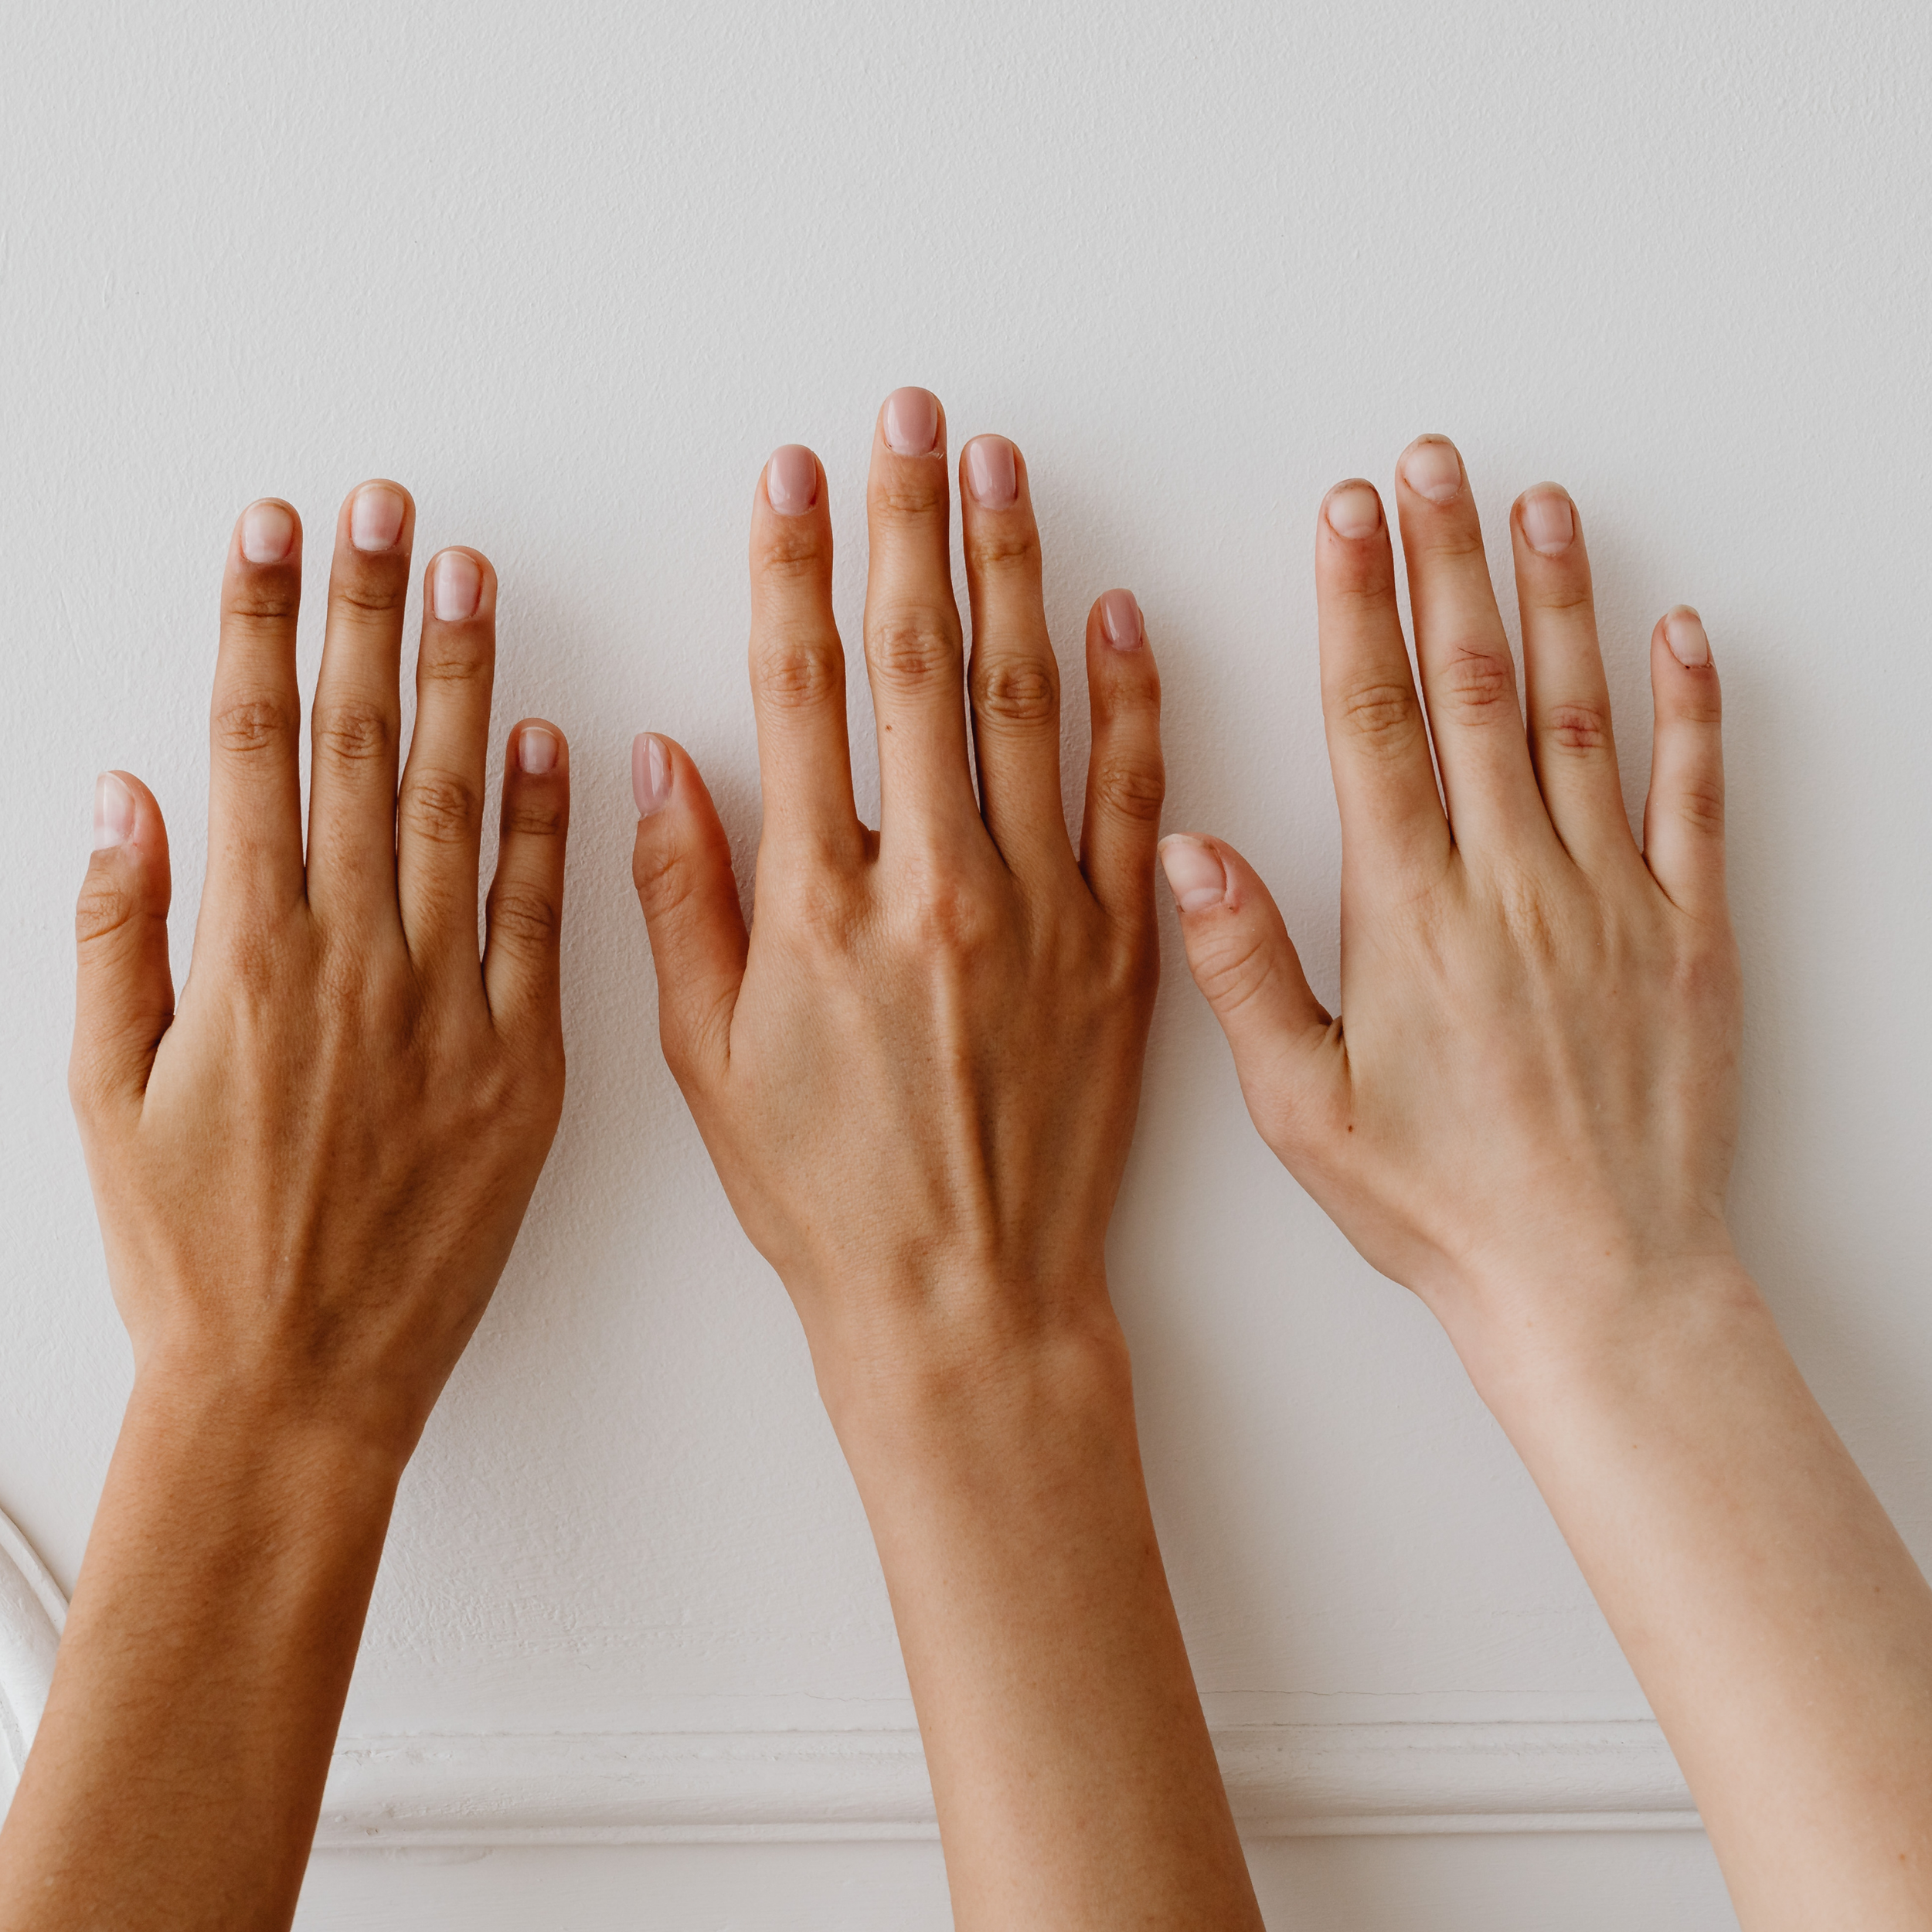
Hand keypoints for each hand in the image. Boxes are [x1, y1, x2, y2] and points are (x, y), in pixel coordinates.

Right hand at [70, 483, 569, 1460]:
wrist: (297, 1382)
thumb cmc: (190, 1252)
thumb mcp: (101, 1093)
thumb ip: (117, 930)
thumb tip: (124, 791)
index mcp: (243, 954)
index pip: (253, 743)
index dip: (262, 622)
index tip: (276, 528)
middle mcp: (351, 958)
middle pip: (358, 746)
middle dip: (367, 612)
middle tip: (386, 508)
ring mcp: (447, 1004)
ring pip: (457, 806)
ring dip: (462, 679)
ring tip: (466, 574)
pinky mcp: (521, 1063)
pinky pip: (540, 921)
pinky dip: (547, 824)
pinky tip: (550, 735)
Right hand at [631, 392, 1259, 1930]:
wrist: (966, 1298)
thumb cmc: (827, 1194)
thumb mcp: (707, 1061)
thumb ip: (682, 899)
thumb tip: (660, 757)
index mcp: (822, 908)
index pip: (803, 694)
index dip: (793, 568)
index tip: (796, 474)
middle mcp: (935, 887)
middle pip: (920, 668)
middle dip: (907, 525)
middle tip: (912, 417)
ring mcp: (1043, 912)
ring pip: (1029, 706)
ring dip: (1013, 573)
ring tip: (1000, 468)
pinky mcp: (1122, 950)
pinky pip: (1133, 801)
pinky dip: (1130, 703)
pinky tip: (1119, 614)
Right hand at [1163, 438, 1740, 1341]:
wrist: (1596, 1280)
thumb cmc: (1442, 1204)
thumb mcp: (1300, 1109)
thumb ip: (1243, 971)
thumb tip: (1188, 849)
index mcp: (1410, 917)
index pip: (1374, 724)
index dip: (1355, 606)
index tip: (1344, 517)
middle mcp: (1512, 885)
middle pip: (1471, 688)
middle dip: (1444, 563)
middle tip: (1429, 464)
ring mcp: (1609, 900)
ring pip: (1576, 717)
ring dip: (1555, 601)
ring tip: (1536, 505)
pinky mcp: (1687, 933)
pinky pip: (1693, 797)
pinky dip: (1692, 708)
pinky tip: (1680, 632)